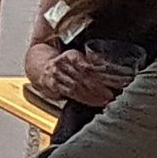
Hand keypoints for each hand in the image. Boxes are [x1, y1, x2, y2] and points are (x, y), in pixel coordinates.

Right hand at [29, 30, 143, 109]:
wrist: (42, 68)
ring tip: (104, 101)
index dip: (100, 76)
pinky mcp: (53, 85)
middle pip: (83, 77)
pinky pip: (70, 94)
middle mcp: (61, 63)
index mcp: (71, 55)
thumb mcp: (77, 59)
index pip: (87, 67)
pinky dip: (84, 99)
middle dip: (98, 88)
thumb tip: (114, 74)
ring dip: (92, 96)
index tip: (112, 83)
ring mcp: (56, 74)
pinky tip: (93, 102)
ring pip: (77, 87)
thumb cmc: (66, 65)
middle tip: (110, 95)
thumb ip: (92, 65)